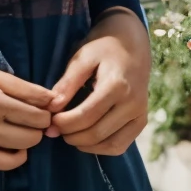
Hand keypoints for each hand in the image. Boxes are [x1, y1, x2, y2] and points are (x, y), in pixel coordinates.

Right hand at [0, 63, 53, 170]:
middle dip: (38, 127)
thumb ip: (22, 88)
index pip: (37, 115)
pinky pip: (3, 164)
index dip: (46, 112)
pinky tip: (10, 145)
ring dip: (27, 141)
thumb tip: (53, 100)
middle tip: (30, 119)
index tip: (42, 109)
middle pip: (33, 135)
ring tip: (18, 130)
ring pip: (21, 150)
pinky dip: (15, 156)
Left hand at [46, 10, 149, 155]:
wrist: (132, 43)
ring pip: (110, 145)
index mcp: (117, 85)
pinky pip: (120, 145)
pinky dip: (101, 148)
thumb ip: (67, 83)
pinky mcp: (141, 121)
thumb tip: (52, 109)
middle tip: (55, 129)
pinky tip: (86, 139)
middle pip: (97, 133)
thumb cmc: (103, 47)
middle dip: (71, 135)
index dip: (64, 123)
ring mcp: (140, 114)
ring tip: (68, 134)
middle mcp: (133, 103)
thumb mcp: (82, 57)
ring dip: (85, 145)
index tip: (49, 120)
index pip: (86, 115)